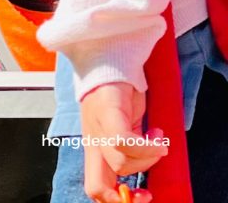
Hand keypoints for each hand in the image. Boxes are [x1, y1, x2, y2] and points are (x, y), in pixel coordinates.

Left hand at [80, 82, 164, 202]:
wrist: (109, 60)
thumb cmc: (118, 93)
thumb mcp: (124, 127)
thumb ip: (129, 148)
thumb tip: (148, 164)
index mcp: (94, 148)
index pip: (94, 187)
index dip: (116, 201)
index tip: (143, 196)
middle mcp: (91, 141)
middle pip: (97, 185)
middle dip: (126, 196)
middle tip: (148, 190)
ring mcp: (96, 128)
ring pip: (120, 163)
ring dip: (148, 158)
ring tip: (156, 138)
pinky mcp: (107, 112)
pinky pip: (123, 141)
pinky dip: (147, 145)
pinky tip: (157, 134)